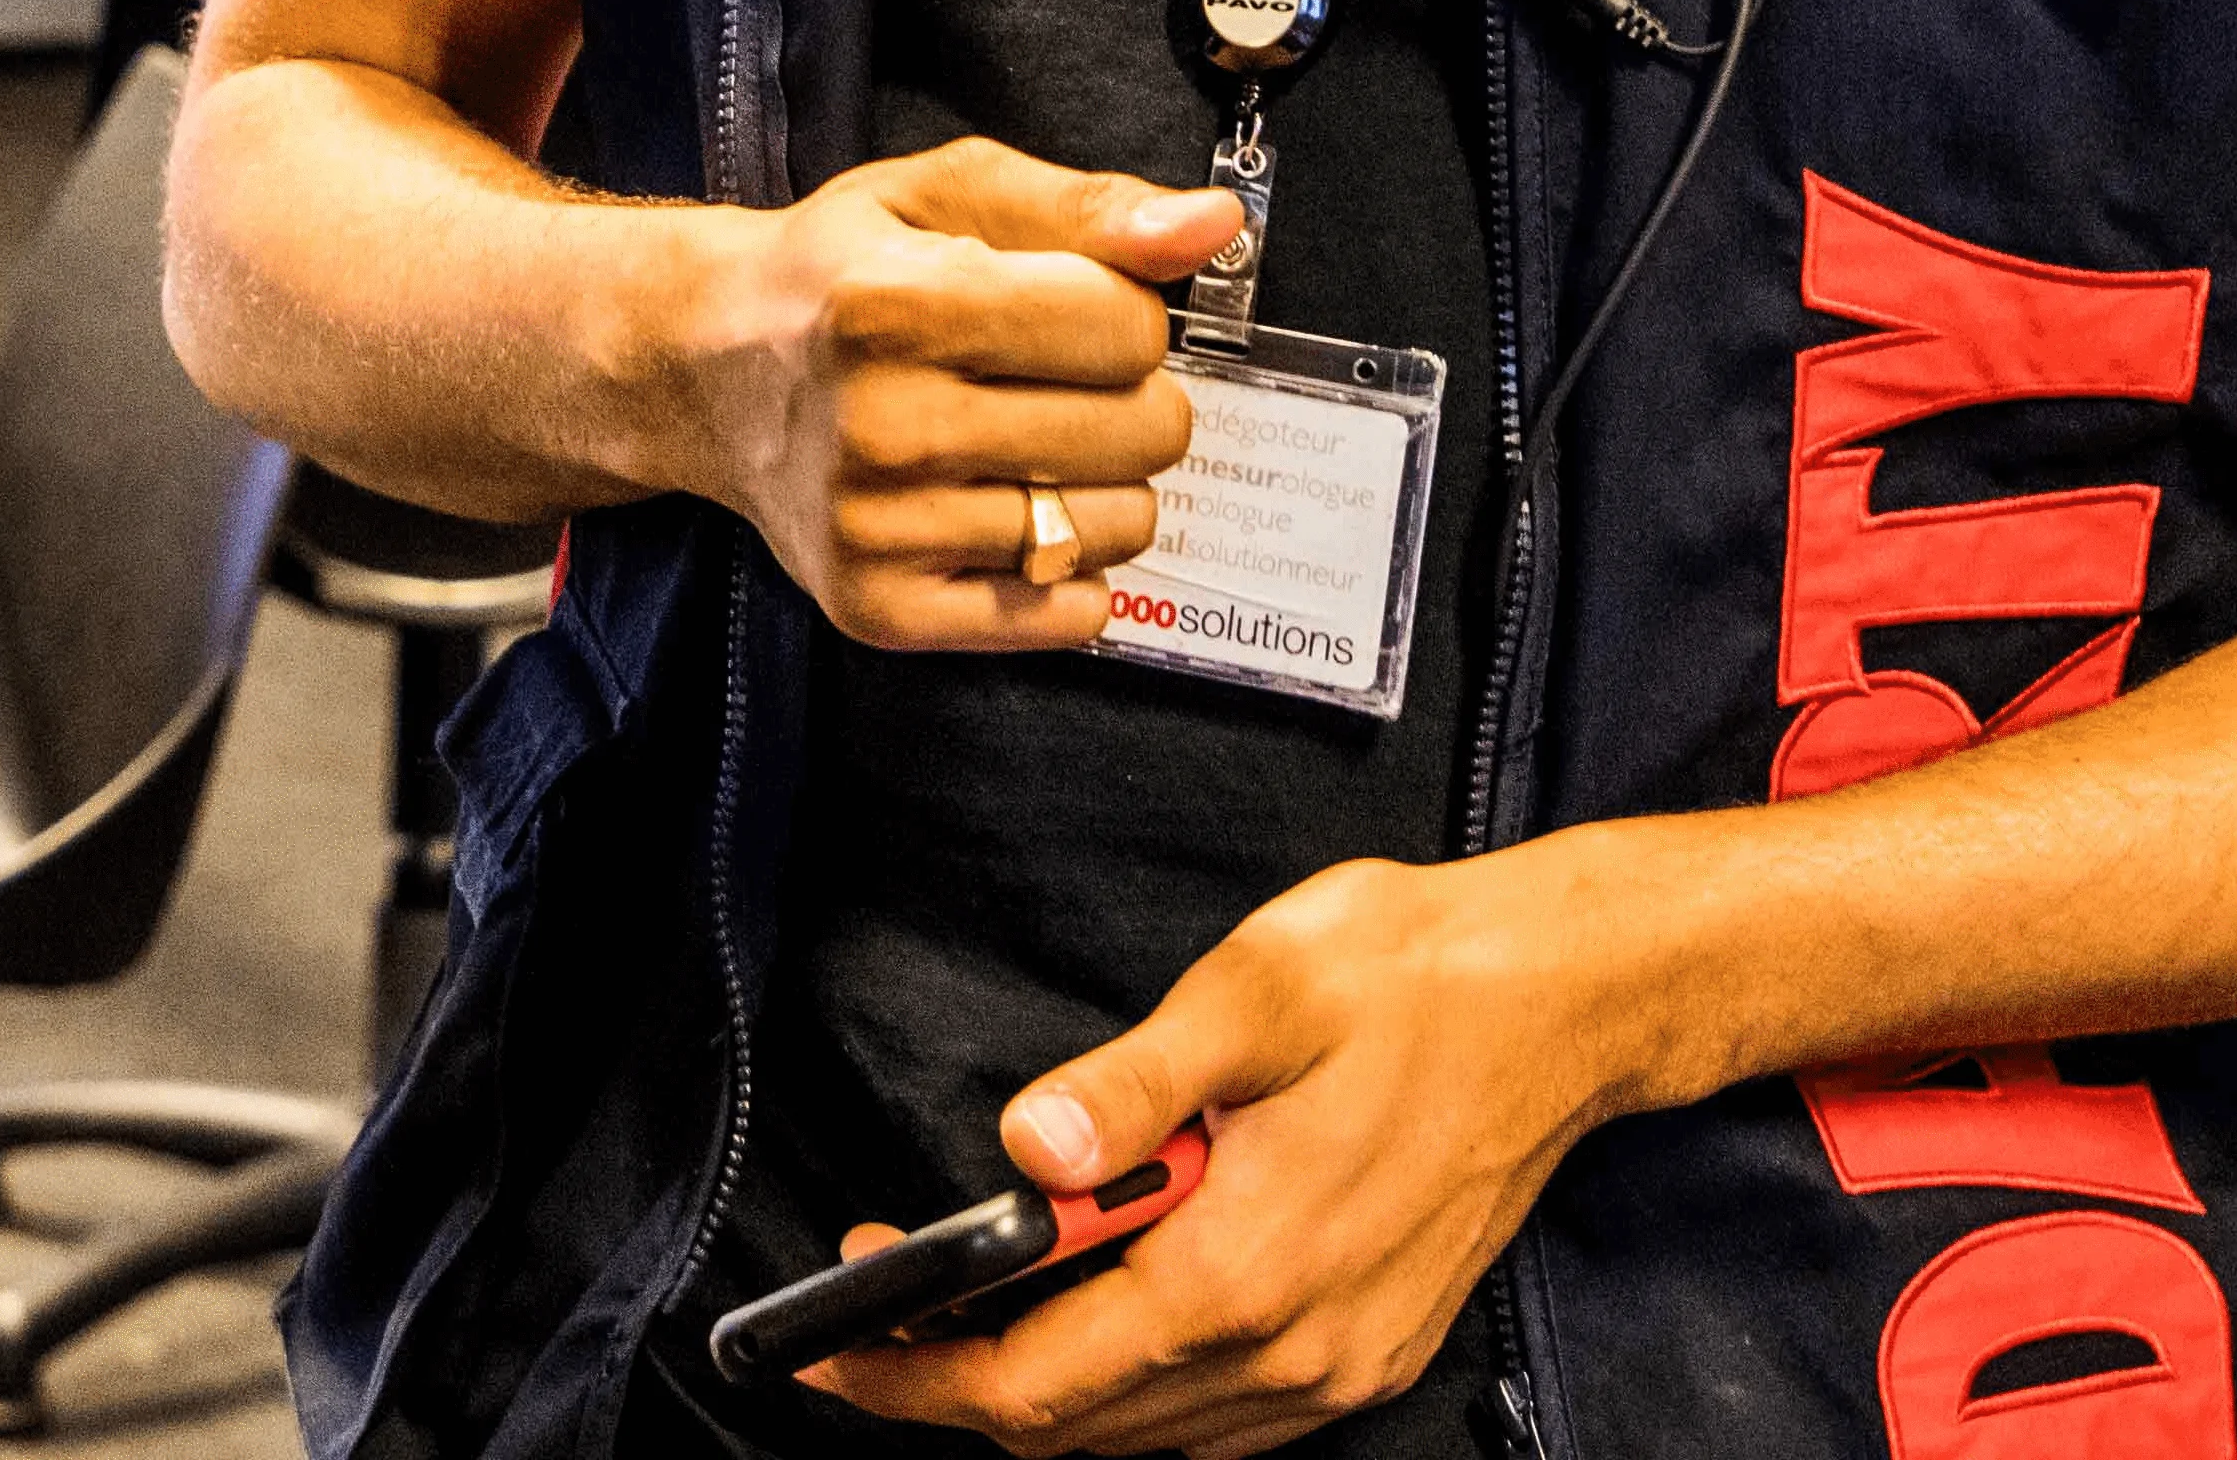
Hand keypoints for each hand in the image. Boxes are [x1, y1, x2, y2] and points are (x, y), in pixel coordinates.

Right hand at [667, 137, 1236, 650]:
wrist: (710, 367)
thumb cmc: (843, 272)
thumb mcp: (946, 195)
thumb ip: (1087, 207)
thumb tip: (1210, 227)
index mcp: (894, 303)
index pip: (1127, 328)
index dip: (1120, 308)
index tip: (1065, 305)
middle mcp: (880, 424)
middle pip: (1141, 431)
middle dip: (1124, 393)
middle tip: (1049, 376)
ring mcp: (877, 529)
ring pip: (1118, 526)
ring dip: (1101, 480)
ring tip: (1027, 440)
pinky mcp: (880, 608)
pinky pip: (1068, 615)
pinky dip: (1069, 566)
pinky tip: (1011, 508)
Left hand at [806, 844, 1635, 1453]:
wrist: (1560, 1005)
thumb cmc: (1406, 980)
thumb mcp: (1249, 995)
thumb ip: (1127, 1086)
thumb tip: (1025, 1149)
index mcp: (1244, 1272)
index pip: (1040, 1379)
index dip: (919, 1375)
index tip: (833, 1354)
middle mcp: (1292, 1348)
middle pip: (1081, 1426)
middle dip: (957, 1387)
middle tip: (869, 1327)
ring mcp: (1338, 1364)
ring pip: (1150, 1432)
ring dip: (1047, 1390)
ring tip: (961, 1309)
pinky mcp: (1372, 1351)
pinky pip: (1221, 1417)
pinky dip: (1135, 1389)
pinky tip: (1097, 1313)